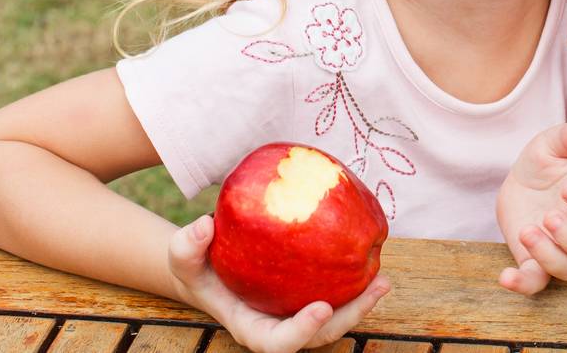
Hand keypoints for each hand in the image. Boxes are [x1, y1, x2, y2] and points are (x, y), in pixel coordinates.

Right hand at [168, 215, 389, 352]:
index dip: (302, 331)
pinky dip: (357, 279)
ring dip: (363, 302)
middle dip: (351, 316)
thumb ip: (186, 245)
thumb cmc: (198, 265)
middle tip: (376, 287)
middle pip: (321, 334)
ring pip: (337, 318)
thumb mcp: (182, 257)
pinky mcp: (312, 292)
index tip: (322, 306)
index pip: (278, 343)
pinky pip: (339, 291)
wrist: (212, 263)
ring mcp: (299, 312)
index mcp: (253, 328)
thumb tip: (205, 225)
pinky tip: (374, 253)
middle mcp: (281, 326)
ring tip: (384, 279)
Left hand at [497, 120, 566, 293]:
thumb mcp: (553, 143)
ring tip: (527, 230)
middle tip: (549, 217)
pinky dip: (522, 285)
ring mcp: (561, 249)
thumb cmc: (548, 159)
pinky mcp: (535, 263)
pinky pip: (537, 284)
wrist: (523, 179)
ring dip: (549, 256)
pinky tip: (505, 275)